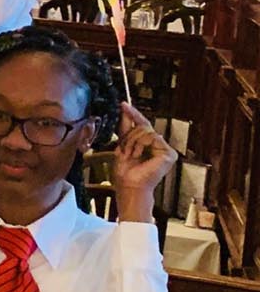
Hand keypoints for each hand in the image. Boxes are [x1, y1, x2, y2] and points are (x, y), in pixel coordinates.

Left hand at [110, 102, 174, 222]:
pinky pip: (152, 137)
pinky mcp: (169, 153)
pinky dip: (140, 145)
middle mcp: (159, 146)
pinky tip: (139, 156)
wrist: (129, 186)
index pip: (142, 125)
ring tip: (132, 155)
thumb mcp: (122, 145)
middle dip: (129, 136)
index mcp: (149, 145)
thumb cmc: (125, 172)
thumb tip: (124, 109)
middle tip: (125, 149)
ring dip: (133, 142)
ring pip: (146, 131)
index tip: (123, 104)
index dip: (133, 114)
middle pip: (143, 126)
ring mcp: (165, 149)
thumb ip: (125, 128)